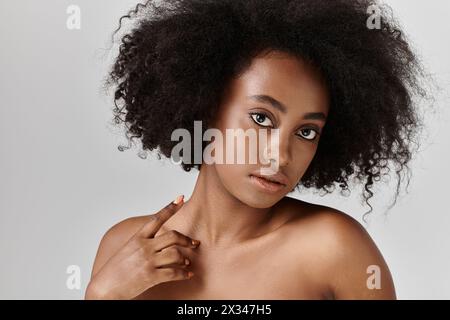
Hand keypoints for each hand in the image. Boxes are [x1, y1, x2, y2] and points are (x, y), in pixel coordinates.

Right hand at [85, 195, 199, 298]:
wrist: (104, 288)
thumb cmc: (114, 271)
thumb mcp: (127, 250)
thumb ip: (142, 243)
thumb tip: (159, 241)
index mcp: (137, 238)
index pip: (157, 218)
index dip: (170, 208)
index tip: (180, 199)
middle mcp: (144, 247)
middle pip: (173, 236)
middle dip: (186, 239)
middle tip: (194, 243)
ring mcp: (148, 261)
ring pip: (176, 254)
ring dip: (184, 258)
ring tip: (186, 262)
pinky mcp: (151, 276)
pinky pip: (174, 272)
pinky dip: (184, 273)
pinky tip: (187, 274)